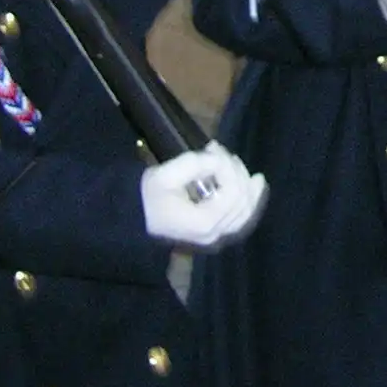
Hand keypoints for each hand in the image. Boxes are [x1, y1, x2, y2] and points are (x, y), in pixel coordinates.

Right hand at [140, 142, 268, 249]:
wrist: (132, 219)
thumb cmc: (146, 198)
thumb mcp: (165, 175)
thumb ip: (196, 164)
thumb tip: (218, 158)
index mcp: (204, 221)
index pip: (233, 191)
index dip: (228, 166)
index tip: (213, 149)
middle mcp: (214, 233)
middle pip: (242, 201)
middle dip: (237, 172)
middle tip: (222, 153)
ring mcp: (214, 237)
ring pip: (245, 212)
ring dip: (247, 187)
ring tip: (243, 168)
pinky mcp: (213, 233)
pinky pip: (239, 218)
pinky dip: (248, 200)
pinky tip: (254, 186)